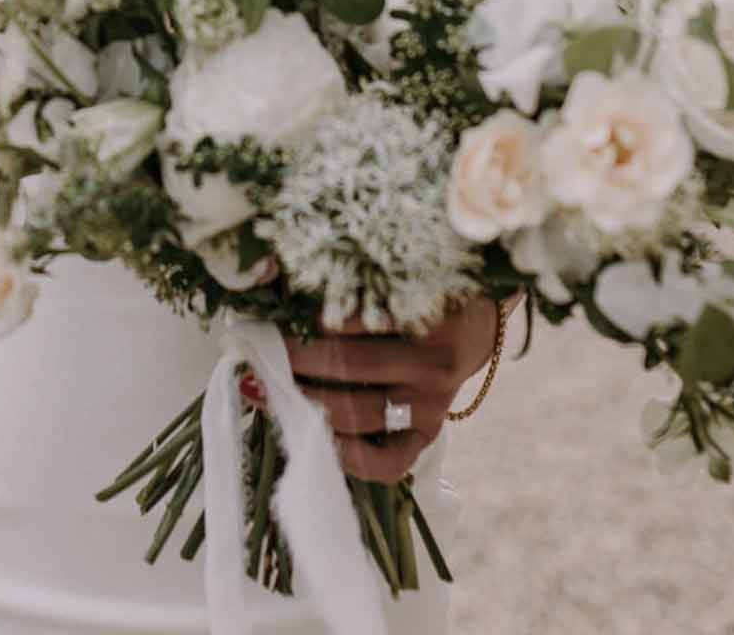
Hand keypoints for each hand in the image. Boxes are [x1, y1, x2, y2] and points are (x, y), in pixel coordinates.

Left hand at [246, 295, 500, 484]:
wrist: (478, 324)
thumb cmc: (422, 290)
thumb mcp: (396, 273)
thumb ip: (348, 275)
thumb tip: (268, 271)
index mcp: (423, 312)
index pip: (349, 320)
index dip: (301, 321)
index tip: (265, 317)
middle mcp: (431, 363)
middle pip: (346, 366)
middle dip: (293, 361)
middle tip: (255, 352)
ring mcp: (431, 405)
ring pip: (356, 413)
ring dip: (305, 402)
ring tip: (265, 389)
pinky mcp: (429, 435)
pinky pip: (388, 464)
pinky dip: (349, 459)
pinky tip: (317, 440)